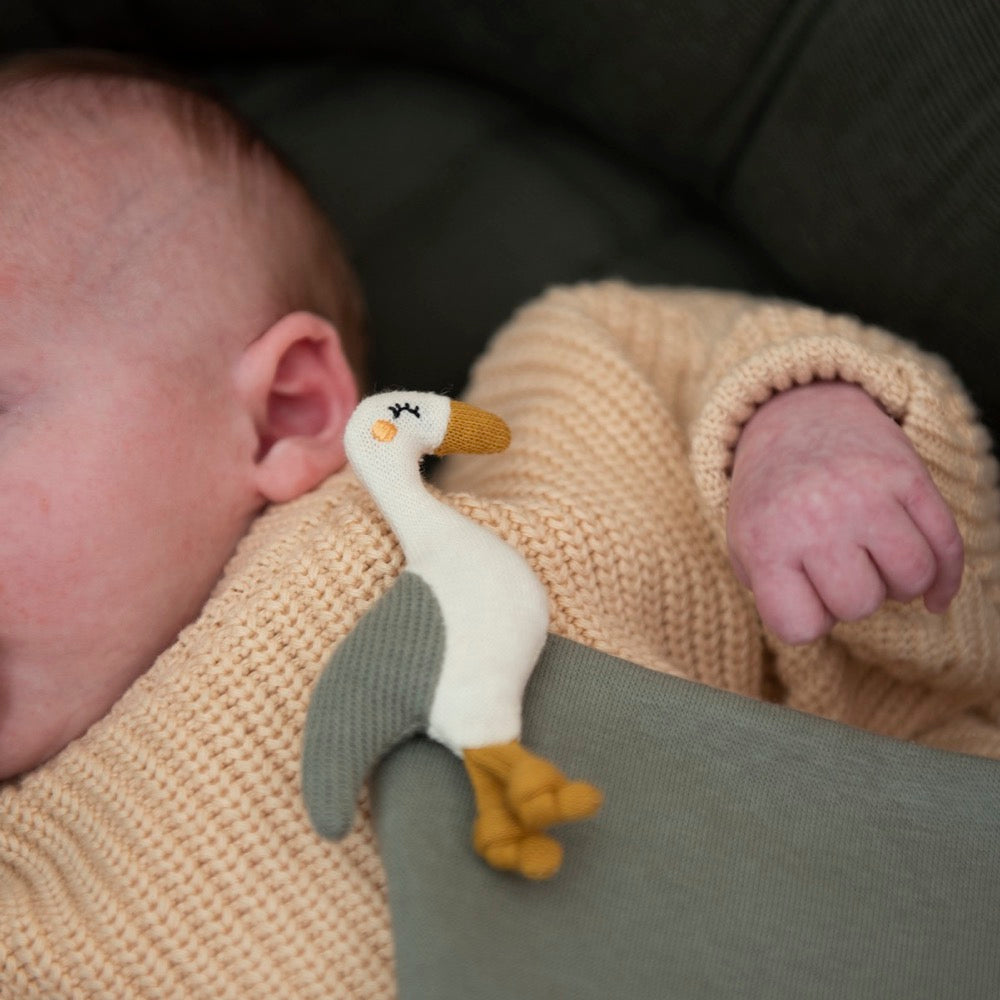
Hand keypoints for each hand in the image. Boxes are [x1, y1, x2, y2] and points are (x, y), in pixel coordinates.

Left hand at [727, 381, 963, 643]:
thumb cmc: (772, 500)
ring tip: (872, 561)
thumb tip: (823, 625)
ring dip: (898, 584)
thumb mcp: (745, 544)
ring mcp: (865, 494)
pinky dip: (944, 579)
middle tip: (835, 566)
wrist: (797, 418)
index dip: (806, 620)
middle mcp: (816, 517)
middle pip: (860, 605)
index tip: (801, 592)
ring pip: (913, 577)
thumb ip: (773, 593)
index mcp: (765, 540)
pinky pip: (946, 545)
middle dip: (852, 598)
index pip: (798, 626)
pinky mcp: (907, 474)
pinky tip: (932, 596)